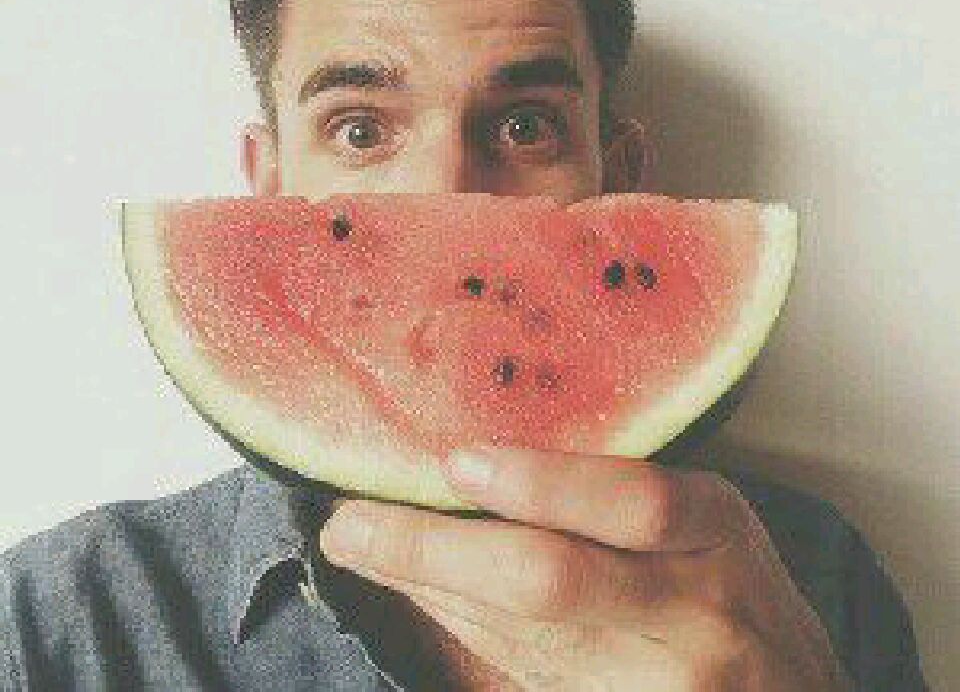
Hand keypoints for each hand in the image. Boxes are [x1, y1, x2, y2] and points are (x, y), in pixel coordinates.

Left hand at [317, 447, 853, 690]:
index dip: (544, 481)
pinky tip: (415, 595)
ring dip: (427, 590)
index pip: (635, 503)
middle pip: (554, 581)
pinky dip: (458, 633)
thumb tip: (479, 456)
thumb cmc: (729, 585)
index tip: (457, 460)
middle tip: (352, 522)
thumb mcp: (703, 520)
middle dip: (437, 551)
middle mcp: (692, 612)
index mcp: (715, 531)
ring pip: (519, 640)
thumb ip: (610, 494)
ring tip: (360, 544)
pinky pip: (521, 678)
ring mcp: (658, 681)